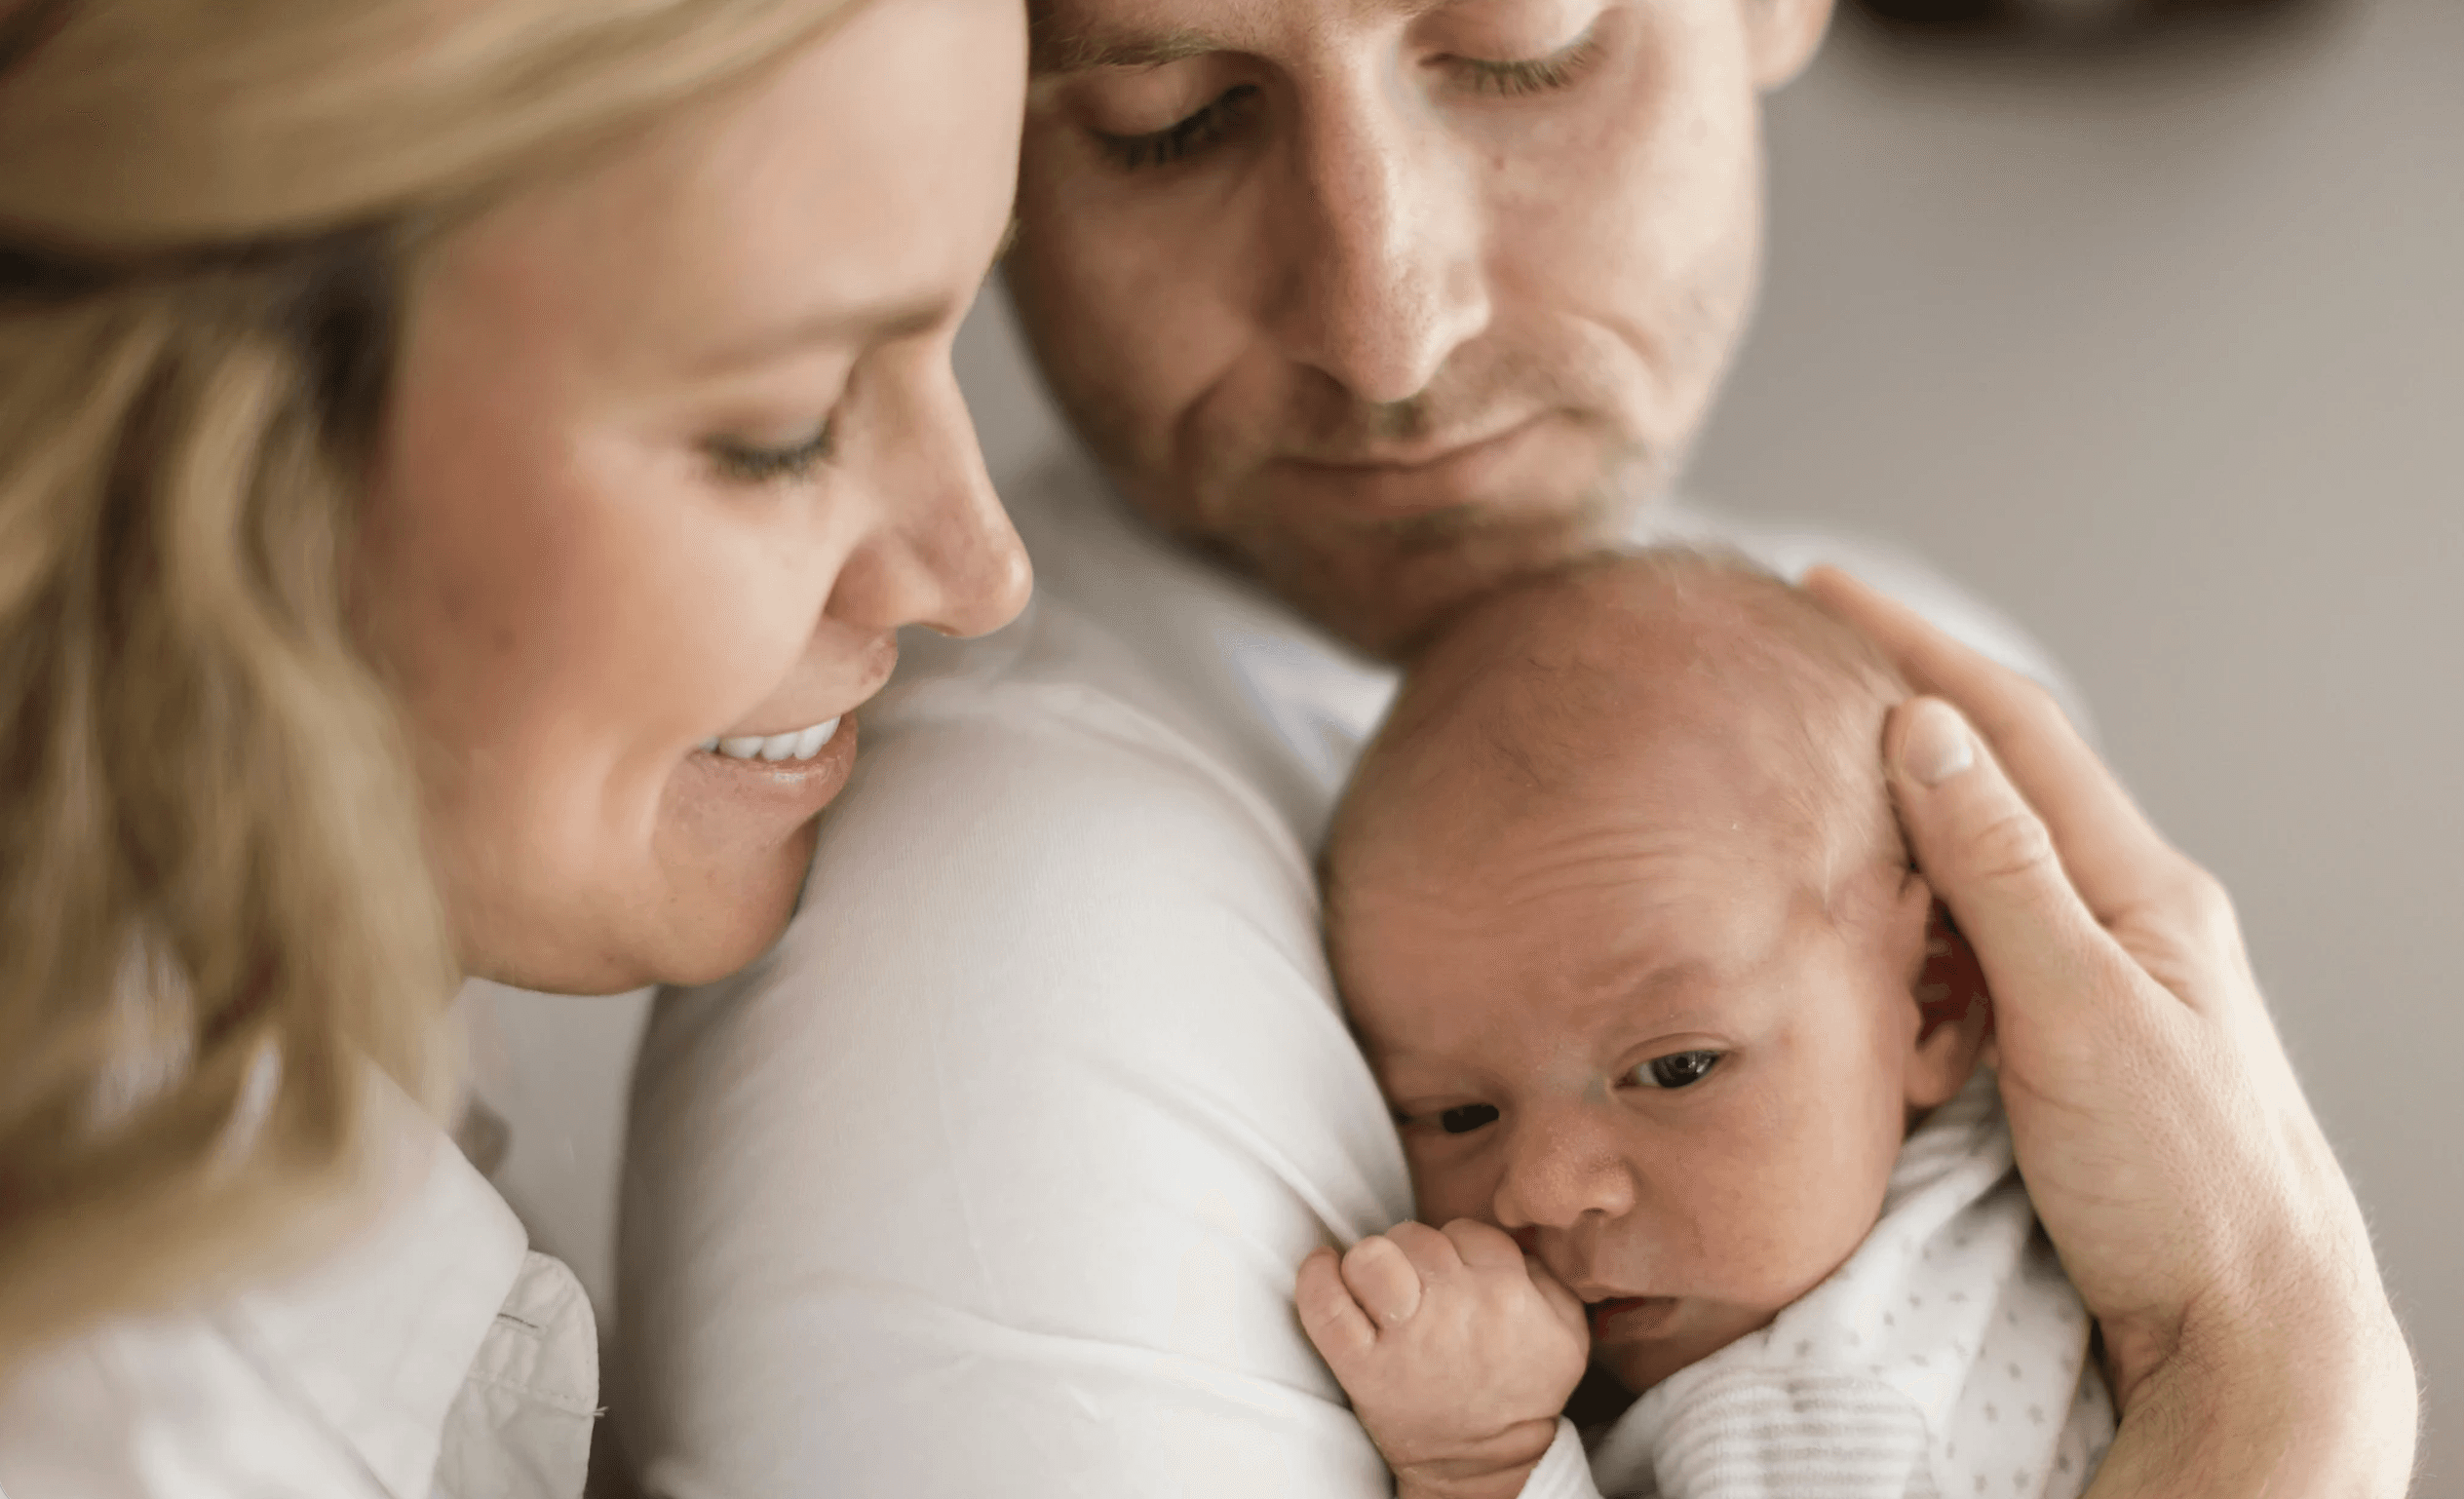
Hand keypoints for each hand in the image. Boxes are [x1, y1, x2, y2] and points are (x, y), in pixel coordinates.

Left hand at [1297, 1219, 1588, 1498]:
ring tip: (1377, 1289)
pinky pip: (1324, 1303)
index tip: (1449, 1276)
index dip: (1454, 1248)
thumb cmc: (1521, 1395)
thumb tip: (1511, 1241)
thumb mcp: (1567, 1334)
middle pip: (1416, 1237)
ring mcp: (1406, 1337)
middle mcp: (1456, 1306)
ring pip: (1371, 1255)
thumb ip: (1548, 1276)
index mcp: (1508, 1292)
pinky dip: (1316, 1278)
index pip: (1467, 1231)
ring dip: (1369, 1264)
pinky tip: (1323, 1268)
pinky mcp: (1363, 1367)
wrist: (1485, 1467)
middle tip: (1416, 1289)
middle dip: (1411, 1255)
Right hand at [1805, 568, 2416, 1497]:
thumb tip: (1925, 732)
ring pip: (1989, 856)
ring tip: (1814, 782)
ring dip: (1904, 808)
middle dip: (1904, 708)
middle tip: (1805, 669)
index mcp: (2142, 887)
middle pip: (2002, 775)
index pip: (2011, 730)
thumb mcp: (2079, 1015)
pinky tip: (1874, 915)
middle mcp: (2130, 913)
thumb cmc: (2182, 1185)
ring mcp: (2109, 974)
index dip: (1915, 648)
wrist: (2248, 1326)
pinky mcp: (2080, 1035)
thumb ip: (2000, 872)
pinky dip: (1919, 902)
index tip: (1824, 594)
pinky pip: (1986, 933)